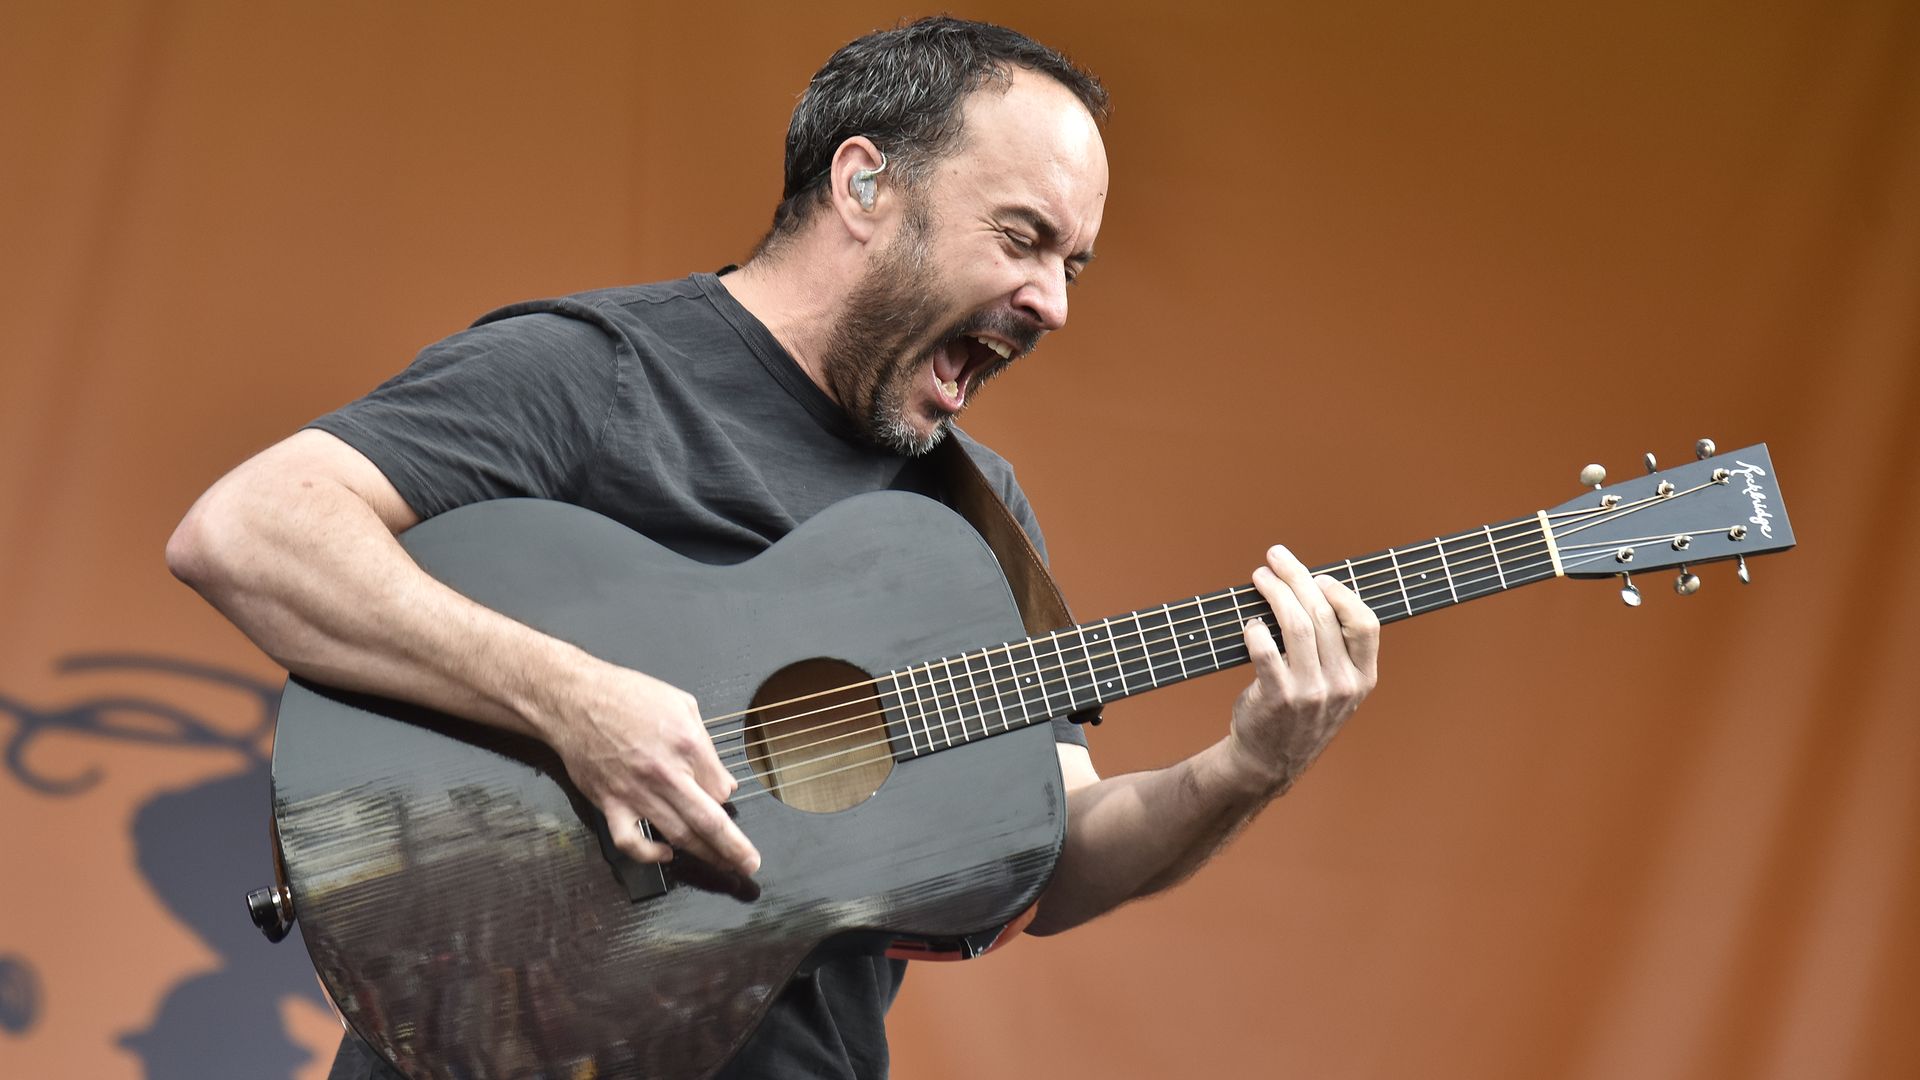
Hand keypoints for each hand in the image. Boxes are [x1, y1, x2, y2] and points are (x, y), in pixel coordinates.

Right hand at [544, 660, 761, 877]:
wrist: (573, 699)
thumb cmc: (626, 696)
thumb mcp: (682, 705)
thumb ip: (706, 747)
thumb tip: (724, 781)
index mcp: (687, 745)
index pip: (720, 788)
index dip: (726, 798)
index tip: (724, 800)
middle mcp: (665, 774)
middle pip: (709, 822)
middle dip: (734, 849)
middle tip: (750, 864)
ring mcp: (636, 792)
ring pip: (678, 836)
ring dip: (705, 856)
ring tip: (724, 867)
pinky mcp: (610, 803)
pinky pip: (631, 842)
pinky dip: (649, 855)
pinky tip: (664, 854)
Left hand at [1227, 544, 1379, 792]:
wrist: (1268, 762)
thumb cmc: (1299, 712)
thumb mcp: (1335, 688)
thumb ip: (1334, 648)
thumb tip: (1310, 586)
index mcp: (1362, 678)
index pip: (1365, 624)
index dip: (1341, 592)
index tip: (1318, 576)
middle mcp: (1341, 685)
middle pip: (1323, 614)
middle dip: (1297, 576)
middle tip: (1276, 558)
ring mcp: (1311, 693)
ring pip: (1295, 625)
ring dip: (1274, 592)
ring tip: (1259, 577)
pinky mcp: (1278, 698)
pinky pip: (1266, 650)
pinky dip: (1256, 630)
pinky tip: (1250, 623)